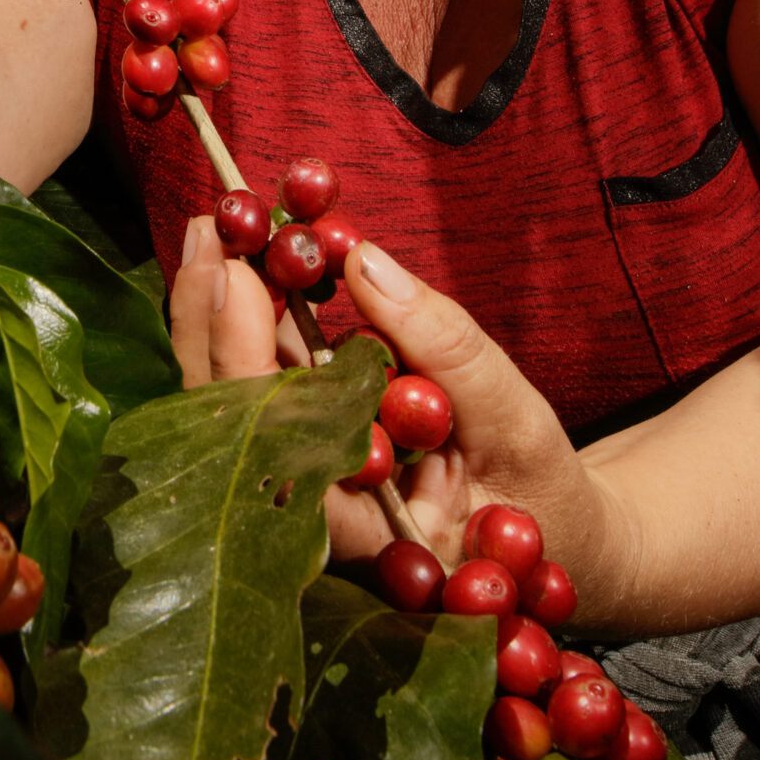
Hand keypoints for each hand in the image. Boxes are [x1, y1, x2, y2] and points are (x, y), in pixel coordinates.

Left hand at [168, 218, 632, 615]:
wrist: (549, 532)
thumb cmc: (539, 491)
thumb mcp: (515, 419)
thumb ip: (445, 347)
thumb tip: (365, 262)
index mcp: (360, 532)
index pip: (273, 450)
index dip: (242, 361)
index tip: (236, 276)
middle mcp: (311, 512)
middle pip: (229, 420)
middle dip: (210, 320)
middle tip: (211, 230)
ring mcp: (303, 476)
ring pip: (231, 397)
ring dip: (216, 309)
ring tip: (217, 226)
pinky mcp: (308, 440)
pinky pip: (264, 381)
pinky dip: (251, 315)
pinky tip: (242, 255)